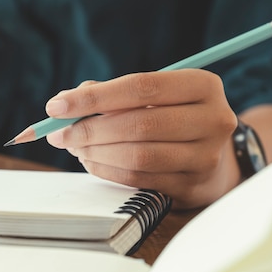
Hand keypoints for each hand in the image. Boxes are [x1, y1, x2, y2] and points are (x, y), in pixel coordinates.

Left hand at [45, 69, 238, 208]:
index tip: (56, 106)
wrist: (215, 157)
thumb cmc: (172, 117)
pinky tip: (91, 161)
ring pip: (138, 155)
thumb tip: (65, 103)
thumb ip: (111, 94)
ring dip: (95, 152)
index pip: (141, 87)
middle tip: (57, 133)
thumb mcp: (154, 96)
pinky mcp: (192, 186)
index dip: (95, 97)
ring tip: (74, 146)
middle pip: (139, 124)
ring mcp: (205, 157)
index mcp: (203, 85)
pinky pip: (139, 178)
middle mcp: (212, 119)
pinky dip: (106, 170)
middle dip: (89, 129)